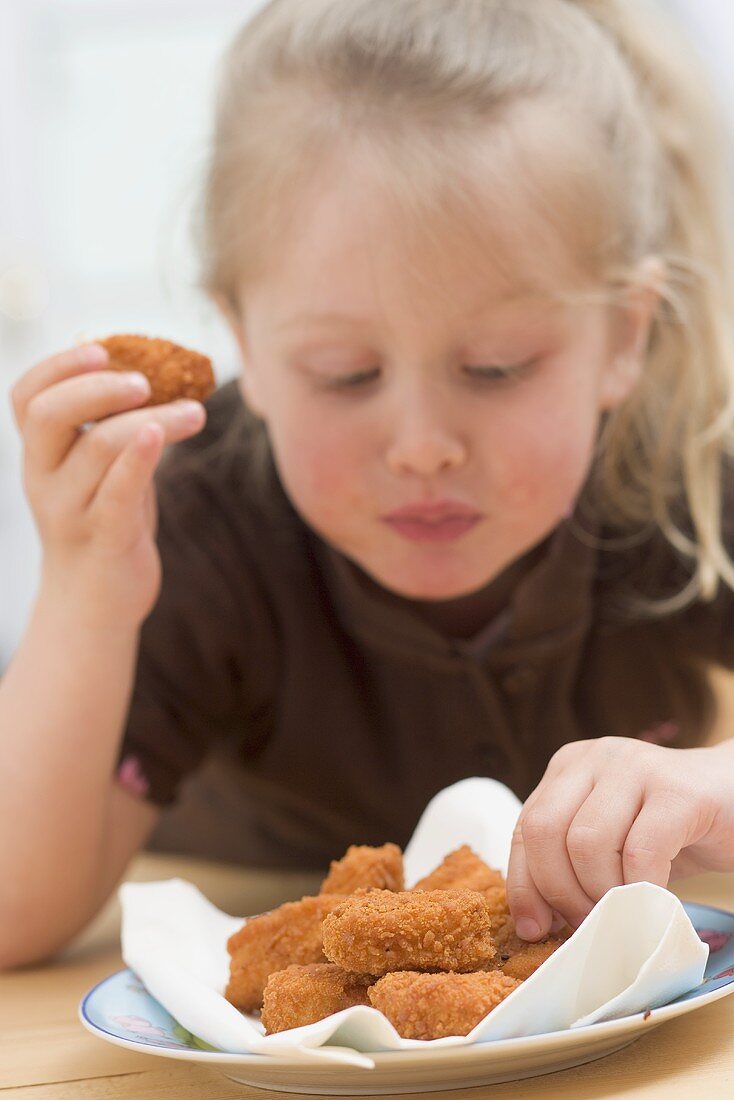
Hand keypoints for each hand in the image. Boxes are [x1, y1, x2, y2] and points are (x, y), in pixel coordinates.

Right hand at [11, 343, 206, 625]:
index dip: (58, 365)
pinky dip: (140, 458)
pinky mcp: (103, 538)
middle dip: (98, 387)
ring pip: (98, 448)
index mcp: (40, 456)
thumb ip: (110, 429)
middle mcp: (44, 479)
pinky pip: (117, 492)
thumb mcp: (98, 473)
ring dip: (151, 420)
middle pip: (49, 415)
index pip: (26, 396)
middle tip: (146, 380)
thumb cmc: (104, 526)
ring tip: (196, 412)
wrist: (93, 607)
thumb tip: (156, 371)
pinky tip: (163, 433)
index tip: (102, 349)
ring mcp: (69, 510)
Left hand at [506, 735, 733, 940]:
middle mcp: (594, 758)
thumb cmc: (669, 831)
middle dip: (560, 892)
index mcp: (568, 767)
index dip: (524, 885)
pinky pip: (639, 851)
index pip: (525, 828)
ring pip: (586, 842)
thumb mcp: (608, 842)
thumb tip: (532, 922)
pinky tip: (653, 901)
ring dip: (600, 893)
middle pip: (545, 831)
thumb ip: (568, 864)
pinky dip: (640, 889)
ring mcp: (635, 767)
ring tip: (623, 911)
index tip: (534, 929)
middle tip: (588, 923)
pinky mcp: (677, 791)